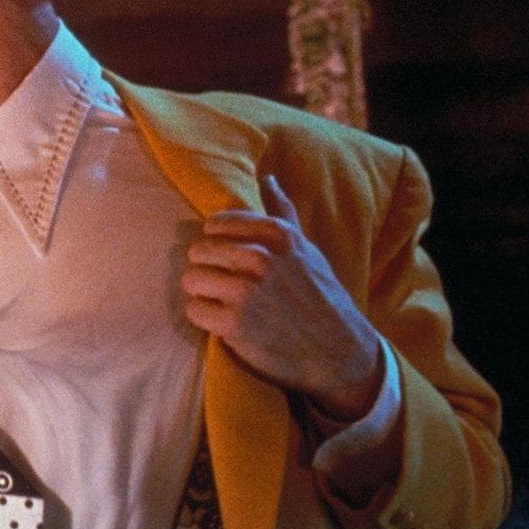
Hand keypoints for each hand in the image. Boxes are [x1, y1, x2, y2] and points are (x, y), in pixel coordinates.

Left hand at [181, 175, 383, 420]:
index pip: (215, 224)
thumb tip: (267, 177)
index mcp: (277, 235)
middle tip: (225, 286)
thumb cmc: (318, 296)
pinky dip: (204, 318)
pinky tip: (224, 322)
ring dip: (202, 294)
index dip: (217, 245)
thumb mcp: (306, 249)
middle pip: (198, 250)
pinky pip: (193, 310)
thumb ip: (282, 212)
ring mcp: (246, 291)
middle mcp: (261, 258)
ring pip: (190, 279)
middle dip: (206, 269)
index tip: (232, 262)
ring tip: (224, 303)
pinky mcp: (234, 323)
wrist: (338, 352)